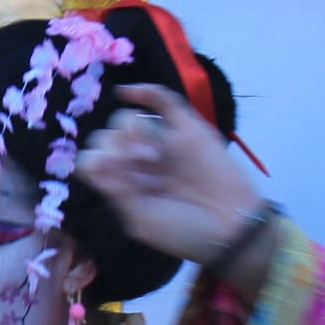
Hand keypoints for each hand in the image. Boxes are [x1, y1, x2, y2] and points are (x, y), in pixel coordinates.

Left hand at [75, 83, 262, 267]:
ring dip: (130, 131)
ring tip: (150, 156)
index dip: (97, 160)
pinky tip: (125, 92)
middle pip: (108, 137)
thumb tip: (93, 160)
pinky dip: (144, 92)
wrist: (230, 228)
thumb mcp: (141, 219)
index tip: (114, 175)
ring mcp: (164, 143)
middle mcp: (140, 162)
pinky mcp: (189, 129)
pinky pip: (163, 101)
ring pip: (129, 119)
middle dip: (114, 147)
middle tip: (138, 167)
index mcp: (126, 185)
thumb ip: (115, 189)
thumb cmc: (184, 232)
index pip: (94, 160)